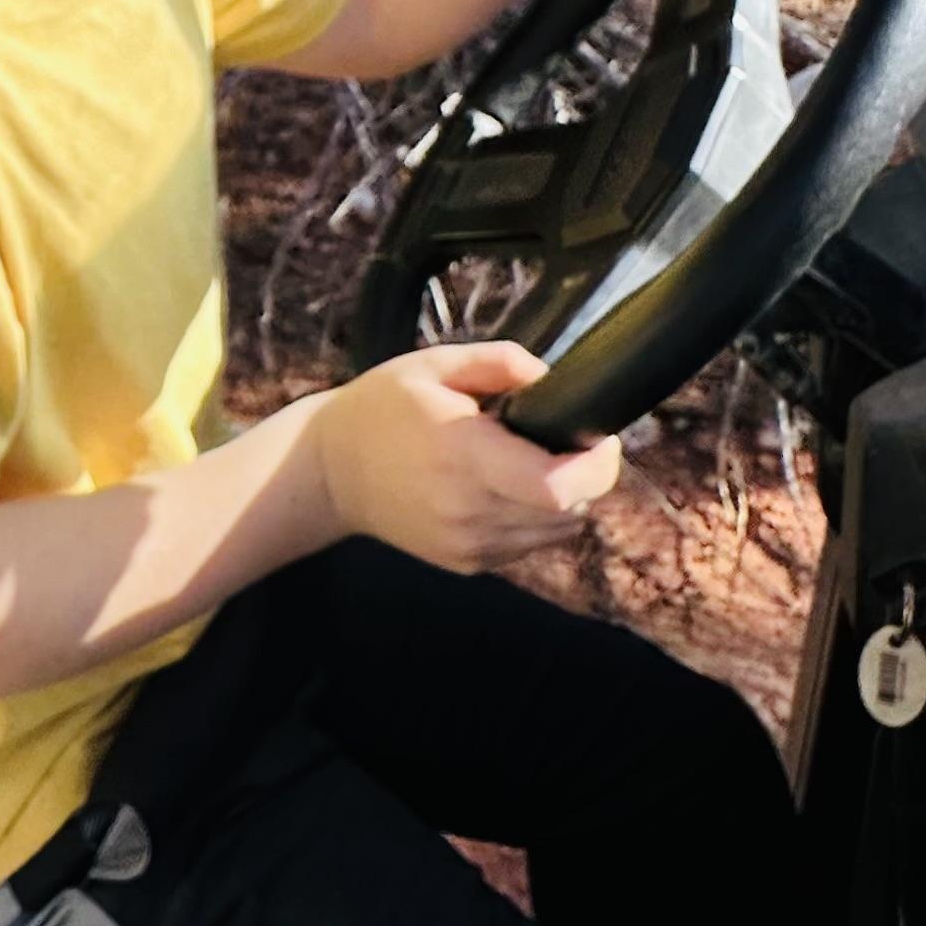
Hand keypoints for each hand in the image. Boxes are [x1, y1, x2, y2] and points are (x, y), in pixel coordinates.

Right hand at [308, 342, 622, 573]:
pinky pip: (528, 545)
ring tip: (528, 464)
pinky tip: (501, 489)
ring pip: (556, 532)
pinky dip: (532, 519)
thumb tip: (553, 381)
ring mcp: (466, 543)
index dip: (597, 466)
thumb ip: (501, 362)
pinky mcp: (465, 563)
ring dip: (560, 500)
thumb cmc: (383, 409)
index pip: (560, 486)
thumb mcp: (435, 364)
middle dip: (584, 476)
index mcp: (462, 454)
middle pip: (570, 510)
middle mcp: (467, 508)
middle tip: (562, 441)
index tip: (598, 437)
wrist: (328, 471)